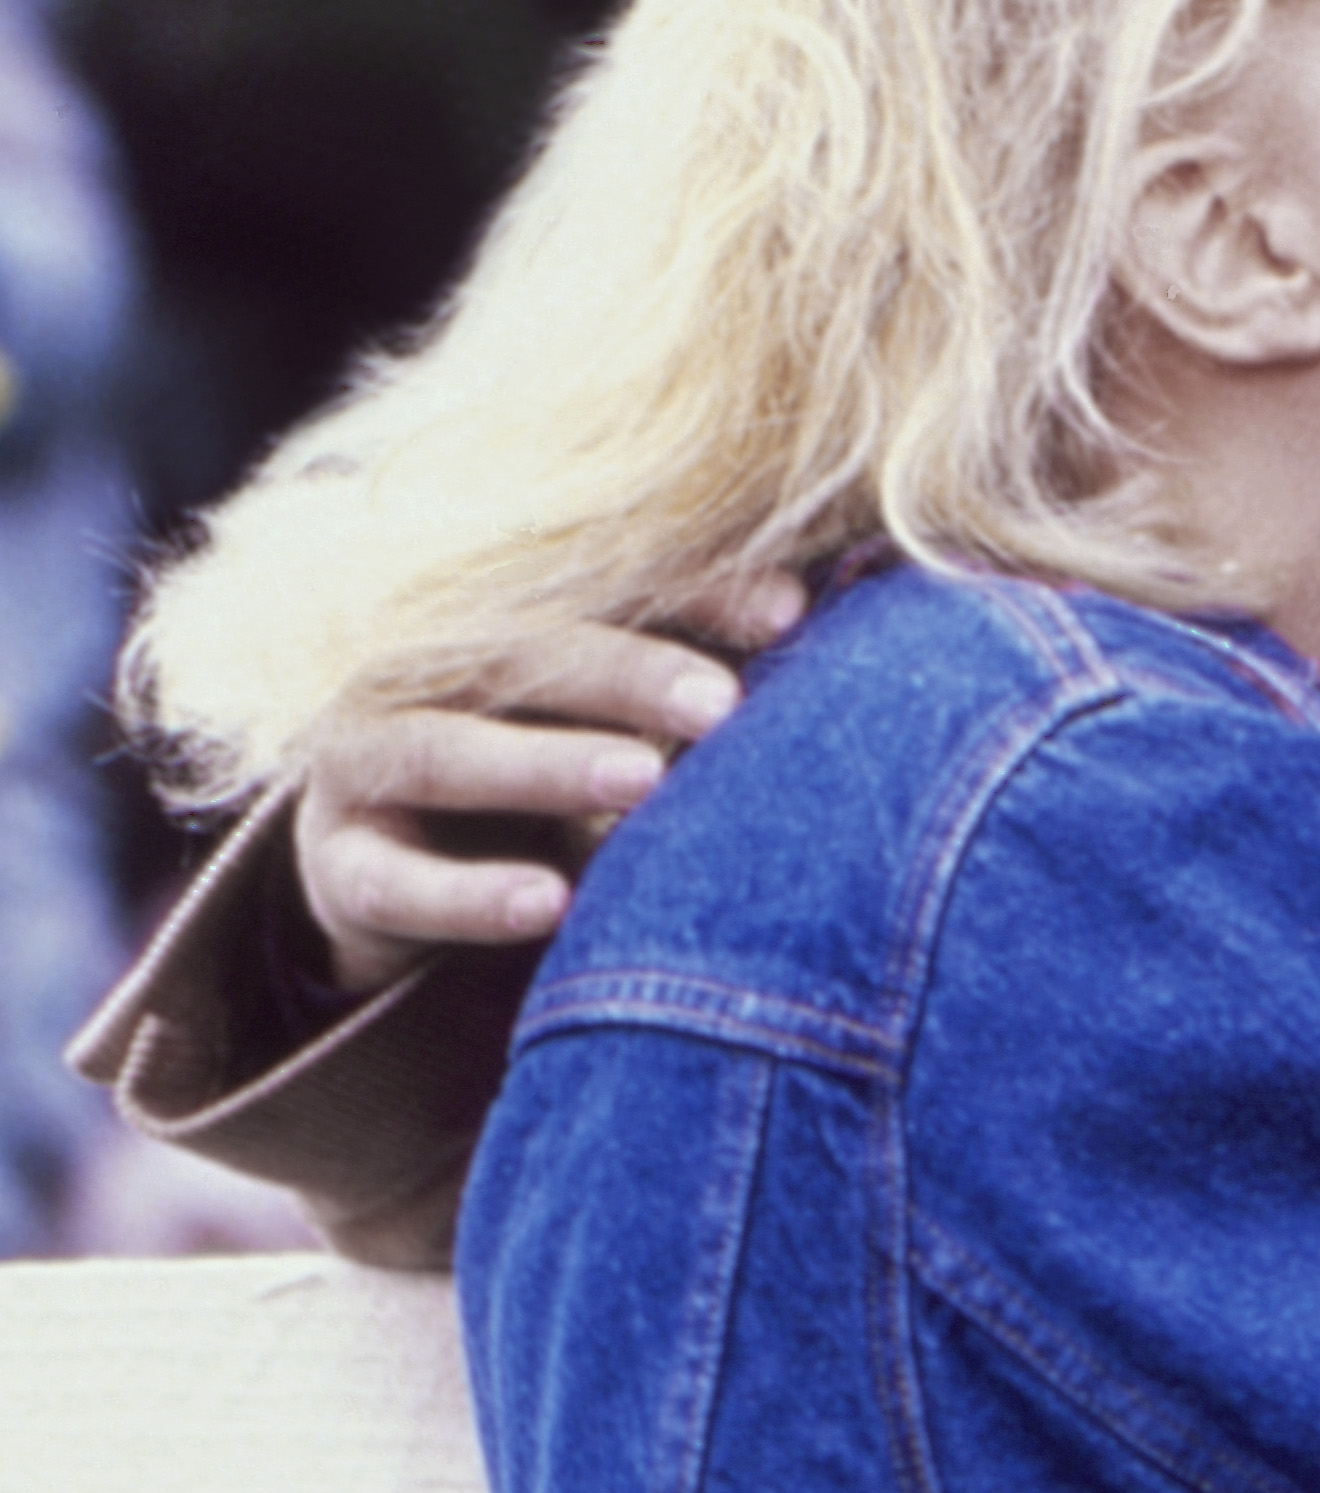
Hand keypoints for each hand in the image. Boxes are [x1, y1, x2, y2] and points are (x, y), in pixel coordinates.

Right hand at [291, 578, 808, 993]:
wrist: (382, 871)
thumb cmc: (528, 771)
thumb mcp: (601, 714)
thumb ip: (686, 673)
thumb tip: (806, 616)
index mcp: (494, 618)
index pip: (597, 587)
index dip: (695, 594)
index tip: (791, 614)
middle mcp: (419, 673)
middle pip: (521, 655)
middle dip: (628, 673)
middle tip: (723, 704)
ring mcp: (365, 764)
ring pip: (449, 752)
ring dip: (548, 765)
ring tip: (642, 780)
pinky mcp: (341, 866)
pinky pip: (398, 881)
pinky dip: (471, 895)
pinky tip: (548, 904)